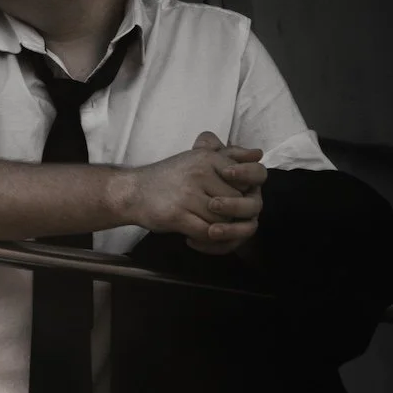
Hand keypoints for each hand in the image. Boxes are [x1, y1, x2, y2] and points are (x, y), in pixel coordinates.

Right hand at [116, 131, 265, 254]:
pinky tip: (192, 235)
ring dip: (216, 229)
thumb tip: (259, 153)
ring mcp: (189, 195)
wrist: (133, 192)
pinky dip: (204, 239)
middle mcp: (200, 173)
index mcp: (208, 158)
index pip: (244, 181)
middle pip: (235, 203)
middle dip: (228, 215)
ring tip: (201, 225)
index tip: (225, 199)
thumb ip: (230, 155)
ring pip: (222, 220)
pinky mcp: (178, 215)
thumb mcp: (199, 157)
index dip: (240, 196)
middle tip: (213, 218)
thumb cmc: (169, 177)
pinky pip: (207, 233)